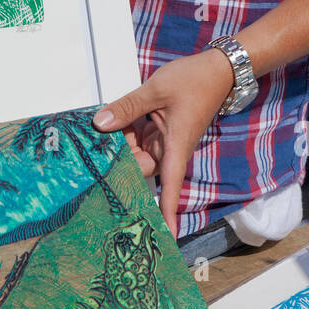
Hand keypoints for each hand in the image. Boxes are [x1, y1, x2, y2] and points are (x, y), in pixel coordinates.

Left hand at [92, 50, 234, 238]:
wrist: (217, 70)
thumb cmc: (195, 81)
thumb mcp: (157, 89)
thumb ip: (128, 106)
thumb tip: (100, 123)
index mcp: (175, 147)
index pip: (169, 188)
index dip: (165, 214)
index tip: (164, 237)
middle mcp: (169, 150)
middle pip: (138, 167)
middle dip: (118, 159)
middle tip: (91, 148)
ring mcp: (163, 141)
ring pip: (134, 152)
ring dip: (119, 142)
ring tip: (95, 130)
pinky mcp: (159, 132)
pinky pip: (137, 138)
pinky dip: (124, 131)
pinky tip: (107, 122)